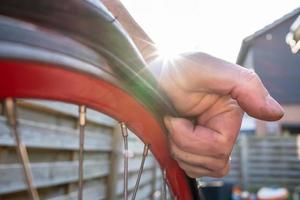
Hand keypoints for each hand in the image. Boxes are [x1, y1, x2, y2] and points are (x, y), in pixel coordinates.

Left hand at [154, 52, 283, 177]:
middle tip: (171, 123)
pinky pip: (195, 170)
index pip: (220, 146)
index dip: (192, 138)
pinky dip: (181, 160)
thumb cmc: (176, 69)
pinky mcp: (194, 148)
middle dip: (184, 146)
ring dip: (181, 152)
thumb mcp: (209, 69)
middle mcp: (221, 129)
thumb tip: (275, 113)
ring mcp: (207, 140)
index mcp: (229, 113)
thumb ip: (245, 86)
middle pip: (213, 162)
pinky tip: (173, 140)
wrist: (151, 77)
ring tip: (171, 129)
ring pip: (204, 168)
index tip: (174, 119)